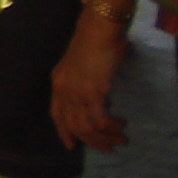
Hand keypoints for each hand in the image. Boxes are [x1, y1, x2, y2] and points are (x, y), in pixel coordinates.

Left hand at [50, 9, 131, 151]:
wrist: (98, 30)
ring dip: (105, 137)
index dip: (64, 132)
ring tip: (120, 139)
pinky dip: (111, 127)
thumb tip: (98, 98)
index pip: (56, 114)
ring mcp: (76, 92)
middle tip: (110, 147)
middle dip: (92, 141)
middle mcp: (64, 90)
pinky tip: (120, 125)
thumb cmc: (94, 43)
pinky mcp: (92, 92)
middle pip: (73, 125)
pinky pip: (99, 120)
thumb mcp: (80, 66)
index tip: (72, 147)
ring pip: (86, 127)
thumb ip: (83, 82)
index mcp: (58, 82)